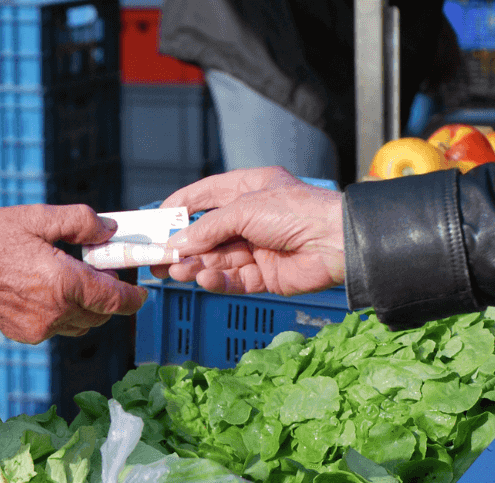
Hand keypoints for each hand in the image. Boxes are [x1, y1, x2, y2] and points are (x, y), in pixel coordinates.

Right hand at [0, 204, 147, 343]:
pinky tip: (49, 289)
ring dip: (88, 306)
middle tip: (102, 270)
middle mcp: (56, 311)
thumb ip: (79, 222)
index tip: (142, 290)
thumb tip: (109, 230)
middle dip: (109, 297)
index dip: (134, 297)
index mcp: (63, 282)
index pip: (115, 300)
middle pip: (102, 314)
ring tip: (73, 278)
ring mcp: (41, 327)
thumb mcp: (36, 218)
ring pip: (82, 324)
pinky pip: (60, 327)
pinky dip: (65, 312)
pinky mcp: (28, 334)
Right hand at [148, 167, 345, 294]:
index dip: (180, 207)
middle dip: (183, 247)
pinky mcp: (264, 276)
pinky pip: (233, 280)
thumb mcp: (245, 209)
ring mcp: (258, 248)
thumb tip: (177, 244)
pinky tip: (204, 279)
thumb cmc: (298, 212)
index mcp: (249, 190)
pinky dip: (217, 281)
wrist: (336, 243)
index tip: (157, 221)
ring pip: (217, 260)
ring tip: (176, 271)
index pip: (206, 196)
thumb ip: (208, 228)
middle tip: (157, 258)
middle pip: (207, 234)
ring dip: (195, 266)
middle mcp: (252, 218)